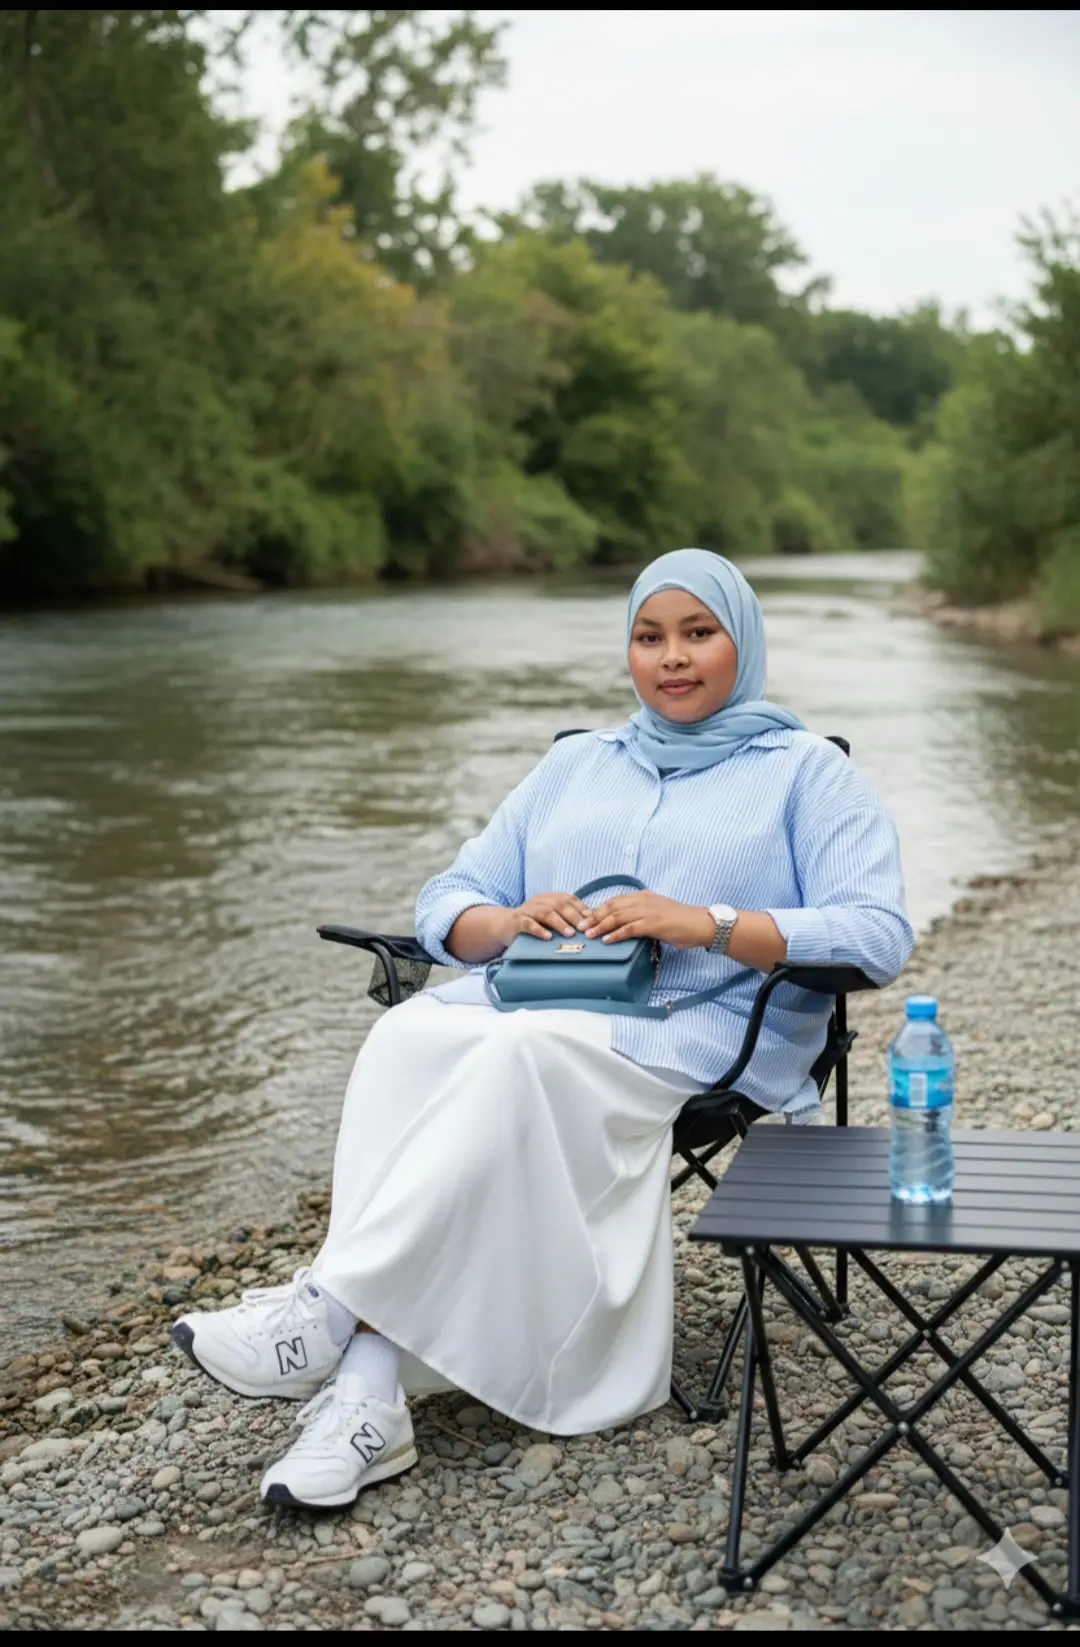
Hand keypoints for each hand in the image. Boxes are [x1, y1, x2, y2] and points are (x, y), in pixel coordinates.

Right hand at [503, 891, 594, 941]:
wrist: (504, 925)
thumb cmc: (533, 922)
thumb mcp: (550, 917)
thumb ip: (566, 917)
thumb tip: (590, 924)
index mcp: (550, 897)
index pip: (569, 899)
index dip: (581, 908)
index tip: (592, 919)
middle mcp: (540, 901)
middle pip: (559, 904)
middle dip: (573, 916)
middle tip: (584, 928)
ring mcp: (528, 910)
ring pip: (545, 913)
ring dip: (559, 923)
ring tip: (570, 934)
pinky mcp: (517, 921)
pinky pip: (528, 924)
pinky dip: (539, 930)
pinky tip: (548, 937)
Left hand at [584, 892, 714, 948]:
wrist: (701, 924)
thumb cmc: (680, 921)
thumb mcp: (657, 913)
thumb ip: (641, 916)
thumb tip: (624, 926)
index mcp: (643, 896)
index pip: (614, 900)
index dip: (598, 909)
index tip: (586, 918)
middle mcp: (643, 900)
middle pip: (612, 907)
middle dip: (594, 917)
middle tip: (581, 927)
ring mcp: (648, 911)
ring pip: (618, 917)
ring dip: (601, 926)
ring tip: (589, 934)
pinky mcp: (654, 923)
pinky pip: (630, 929)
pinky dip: (616, 934)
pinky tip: (607, 940)